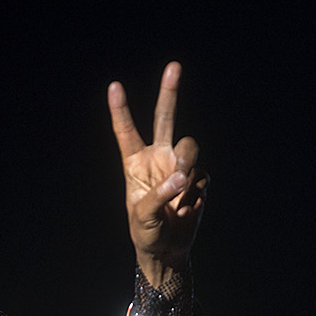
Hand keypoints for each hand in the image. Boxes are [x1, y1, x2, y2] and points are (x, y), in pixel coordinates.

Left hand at [108, 61, 207, 288]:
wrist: (167, 250)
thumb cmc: (145, 231)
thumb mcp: (142, 215)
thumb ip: (160, 194)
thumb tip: (183, 177)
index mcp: (135, 163)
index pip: (126, 132)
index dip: (120, 110)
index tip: (114, 86)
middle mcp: (158, 158)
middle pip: (165, 118)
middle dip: (169, 92)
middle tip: (173, 66)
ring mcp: (179, 167)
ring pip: (189, 148)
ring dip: (185, 164)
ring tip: (179, 189)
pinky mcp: (197, 180)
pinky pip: (201, 175)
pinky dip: (195, 191)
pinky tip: (186, 206)